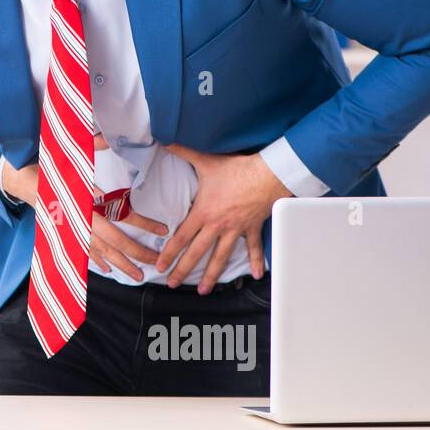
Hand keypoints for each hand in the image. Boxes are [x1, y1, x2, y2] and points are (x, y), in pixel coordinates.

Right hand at [1, 135, 168, 280]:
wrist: (18, 179)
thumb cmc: (45, 165)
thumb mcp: (67, 153)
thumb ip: (91, 145)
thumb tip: (111, 138)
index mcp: (85, 201)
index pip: (121, 215)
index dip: (143, 224)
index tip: (163, 230)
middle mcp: (80, 220)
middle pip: (113, 242)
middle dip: (136, 254)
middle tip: (157, 262)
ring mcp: (72, 229)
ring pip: (100, 252)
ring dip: (120, 265)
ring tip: (138, 276)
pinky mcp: (65, 232)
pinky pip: (84, 251)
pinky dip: (97, 261)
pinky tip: (109, 270)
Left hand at [153, 144, 291, 294]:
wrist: (269, 175)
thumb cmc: (237, 169)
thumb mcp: (206, 160)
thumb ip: (182, 150)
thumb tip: (162, 139)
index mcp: (203, 213)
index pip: (180, 237)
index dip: (168, 253)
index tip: (160, 266)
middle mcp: (218, 226)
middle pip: (197, 253)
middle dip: (183, 271)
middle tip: (172, 284)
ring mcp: (236, 230)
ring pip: (221, 257)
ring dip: (212, 275)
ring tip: (203, 290)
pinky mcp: (252, 228)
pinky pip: (253, 248)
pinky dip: (254, 262)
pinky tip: (254, 276)